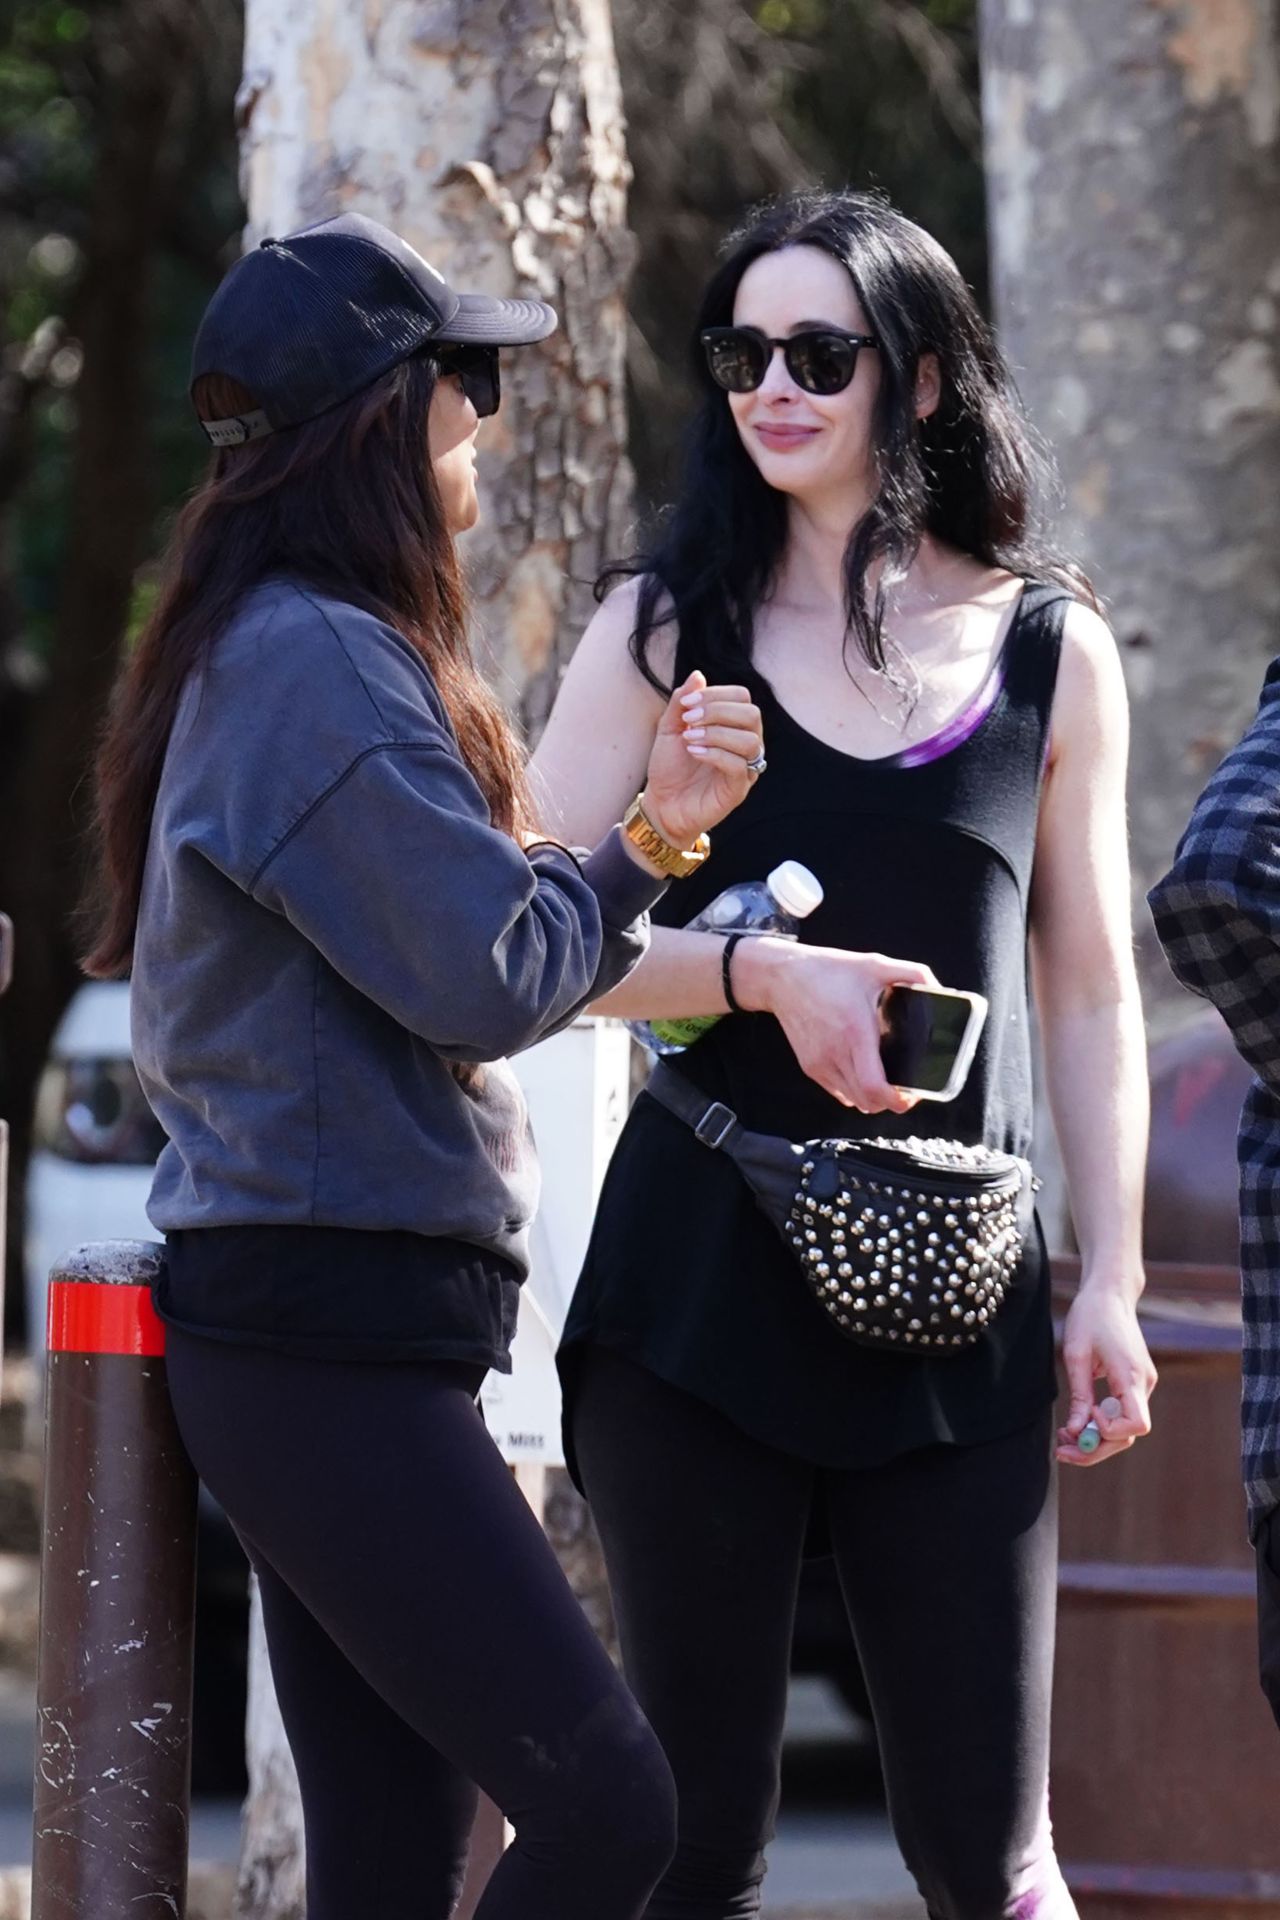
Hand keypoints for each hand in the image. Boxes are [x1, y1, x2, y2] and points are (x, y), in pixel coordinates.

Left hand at [641, 671, 763, 849]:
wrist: (661, 804)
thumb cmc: (669, 766)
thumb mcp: (669, 728)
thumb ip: (682, 701)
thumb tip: (698, 675)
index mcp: (732, 725)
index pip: (741, 697)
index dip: (715, 695)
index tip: (686, 705)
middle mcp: (744, 744)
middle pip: (751, 714)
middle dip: (718, 711)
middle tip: (689, 720)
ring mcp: (745, 768)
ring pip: (750, 740)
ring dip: (716, 733)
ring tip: (689, 738)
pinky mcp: (738, 790)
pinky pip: (740, 766)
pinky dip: (715, 754)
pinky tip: (694, 752)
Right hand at [734, 939, 937, 1113]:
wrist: (783, 977)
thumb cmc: (829, 971)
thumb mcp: (874, 965)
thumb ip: (912, 973)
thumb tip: (938, 988)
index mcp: (855, 1033)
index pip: (875, 1087)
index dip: (897, 1101)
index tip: (912, 1094)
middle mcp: (836, 1054)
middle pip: (868, 1103)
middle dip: (891, 1102)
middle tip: (906, 1087)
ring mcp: (820, 1064)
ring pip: (854, 1102)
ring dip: (873, 1098)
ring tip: (886, 1081)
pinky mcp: (810, 1067)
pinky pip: (839, 1092)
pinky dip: (855, 1091)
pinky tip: (863, 1072)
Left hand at [1056, 1280, 1156, 1465]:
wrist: (1110, 1294)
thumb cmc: (1091, 1316)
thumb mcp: (1076, 1354)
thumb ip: (1079, 1395)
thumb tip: (1076, 1433)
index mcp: (1132, 1375)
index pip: (1137, 1424)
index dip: (1110, 1431)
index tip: (1086, 1415)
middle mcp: (1144, 1384)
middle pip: (1128, 1434)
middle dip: (1095, 1448)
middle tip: (1061, 1451)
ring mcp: (1142, 1385)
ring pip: (1125, 1429)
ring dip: (1096, 1440)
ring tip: (1063, 1439)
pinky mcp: (1135, 1384)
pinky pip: (1122, 1414)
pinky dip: (1101, 1425)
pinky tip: (1077, 1425)